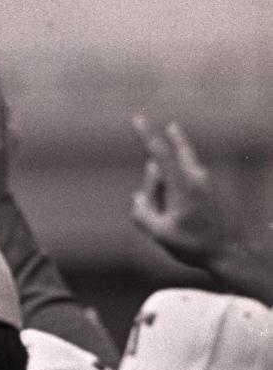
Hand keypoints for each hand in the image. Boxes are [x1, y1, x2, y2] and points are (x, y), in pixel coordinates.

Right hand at [130, 116, 240, 268]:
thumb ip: (142, 209)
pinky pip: (185, 185)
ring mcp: (207, 179)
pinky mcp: (212, 186)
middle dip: (155, 185)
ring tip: (179, 224)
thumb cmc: (193, 244)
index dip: (147, 135)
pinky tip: (187, 222)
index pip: (161, 153)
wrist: (232, 251)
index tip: (138, 118)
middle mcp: (197, 176)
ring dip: (166, 196)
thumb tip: (139, 192)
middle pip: (166, 166)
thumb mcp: (158, 233)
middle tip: (163, 216)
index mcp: (183, 186)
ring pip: (175, 177)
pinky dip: (177, 200)